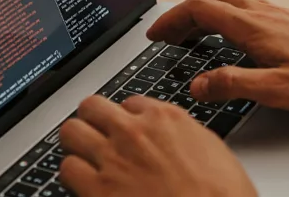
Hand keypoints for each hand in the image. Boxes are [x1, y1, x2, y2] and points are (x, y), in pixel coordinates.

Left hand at [59, 95, 256, 196]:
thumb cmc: (221, 194)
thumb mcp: (210, 147)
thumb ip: (180, 133)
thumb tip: (167, 135)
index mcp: (165, 118)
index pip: (129, 102)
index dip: (127, 119)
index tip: (128, 130)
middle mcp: (135, 132)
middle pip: (91, 106)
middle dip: (92, 121)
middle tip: (97, 135)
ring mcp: (113, 158)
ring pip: (71, 132)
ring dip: (77, 144)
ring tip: (85, 157)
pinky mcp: (98, 189)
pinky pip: (67, 168)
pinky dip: (73, 174)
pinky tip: (85, 182)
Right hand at [147, 0, 288, 113]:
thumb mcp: (278, 90)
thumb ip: (234, 84)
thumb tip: (199, 84)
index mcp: (253, 25)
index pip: (199, 8)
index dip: (172, 19)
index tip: (156, 34)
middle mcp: (260, 12)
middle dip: (181, 12)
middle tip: (167, 34)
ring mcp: (272, 12)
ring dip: (199, 10)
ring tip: (188, 34)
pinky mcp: (282, 18)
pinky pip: (240, 5)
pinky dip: (219, 13)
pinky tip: (225, 34)